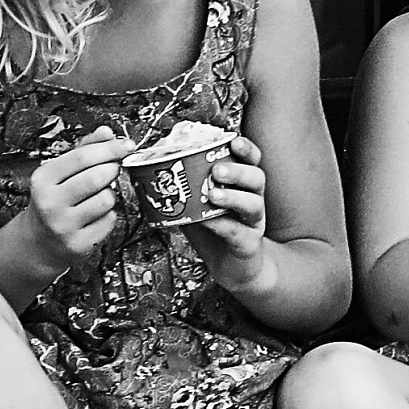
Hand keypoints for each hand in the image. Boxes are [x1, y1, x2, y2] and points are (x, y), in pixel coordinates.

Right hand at [21, 125, 134, 274]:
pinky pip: (109, 221)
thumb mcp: (60, 172)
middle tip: (113, 169)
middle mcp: (50, 202)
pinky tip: (95, 215)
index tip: (126, 145)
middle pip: (96, 177)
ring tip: (98, 196)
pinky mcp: (78, 243)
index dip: (109, 148)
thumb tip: (106, 132)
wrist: (38, 241)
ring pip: (107, 199)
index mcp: (43, 179)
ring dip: (110, 194)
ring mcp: (63, 225)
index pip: (82, 157)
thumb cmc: (54, 200)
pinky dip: (109, 215)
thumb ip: (83, 149)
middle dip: (112, 169)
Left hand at [184, 133, 273, 294]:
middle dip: (238, 170)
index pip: (251, 160)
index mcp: (243, 185)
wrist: (231, 267)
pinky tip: (207, 221)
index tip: (232, 140)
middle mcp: (253, 200)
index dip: (245, 148)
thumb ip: (183, 188)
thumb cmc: (214, 231)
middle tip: (217, 170)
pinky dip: (222, 225)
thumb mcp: (197, 205)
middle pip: (257, 178)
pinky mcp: (249, 244)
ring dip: (233, 196)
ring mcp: (254, 222)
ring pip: (253, 204)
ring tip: (213, 194)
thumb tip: (152, 166)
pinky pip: (238, 232)